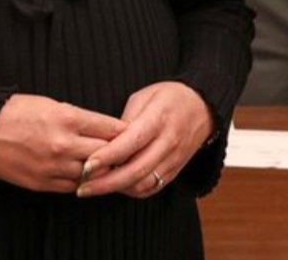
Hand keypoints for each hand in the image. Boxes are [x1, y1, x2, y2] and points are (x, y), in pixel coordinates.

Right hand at [0, 94, 125, 192]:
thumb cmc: (17, 111)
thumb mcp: (51, 103)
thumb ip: (79, 118)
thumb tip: (104, 128)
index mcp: (67, 117)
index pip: (111, 128)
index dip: (123, 131)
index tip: (131, 133)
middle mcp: (63, 143)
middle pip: (106, 153)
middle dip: (117, 152)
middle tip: (124, 152)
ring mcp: (53, 166)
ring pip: (91, 174)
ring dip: (99, 169)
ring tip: (104, 165)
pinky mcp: (42, 183)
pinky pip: (72, 187)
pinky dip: (81, 181)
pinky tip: (83, 175)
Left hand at [76, 81, 212, 198]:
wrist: (203, 107)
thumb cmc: (169, 97)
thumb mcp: (144, 96)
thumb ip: (124, 121)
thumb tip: (104, 144)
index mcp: (159, 118)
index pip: (131, 142)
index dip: (108, 156)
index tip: (87, 165)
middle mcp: (168, 142)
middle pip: (136, 170)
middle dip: (106, 182)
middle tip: (83, 186)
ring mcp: (174, 159)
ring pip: (144, 183)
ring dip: (117, 189)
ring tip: (94, 187)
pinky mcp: (176, 170)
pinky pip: (152, 188)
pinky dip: (132, 191)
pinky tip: (116, 187)